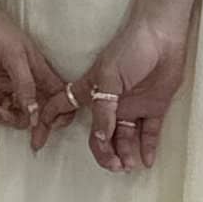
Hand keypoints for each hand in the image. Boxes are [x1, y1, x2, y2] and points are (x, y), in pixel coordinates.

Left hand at [0, 3, 66, 152]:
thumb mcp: (14, 54)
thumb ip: (25, 84)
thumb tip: (34, 115)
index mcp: (37, 74)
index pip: (54, 101)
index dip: (51, 119)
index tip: (40, 132)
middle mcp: (21, 85)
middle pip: (25, 114)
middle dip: (11, 118)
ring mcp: (0, 88)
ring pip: (3, 114)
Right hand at [40, 7, 194, 171]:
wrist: (164, 35)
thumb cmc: (131, 48)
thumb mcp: (109, 77)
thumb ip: (104, 110)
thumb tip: (100, 138)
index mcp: (92, 91)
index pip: (63, 107)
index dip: (49, 122)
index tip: (38, 142)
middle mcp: (110, 103)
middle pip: (100, 136)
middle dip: (104, 154)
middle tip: (115, 166)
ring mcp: (132, 106)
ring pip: (124, 139)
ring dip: (125, 154)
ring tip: (129, 166)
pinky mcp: (154, 107)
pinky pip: (149, 133)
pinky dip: (147, 149)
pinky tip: (146, 161)